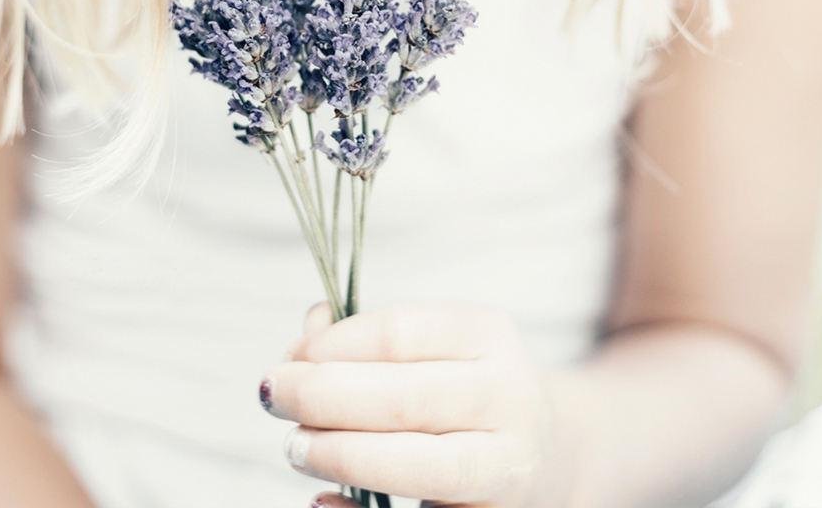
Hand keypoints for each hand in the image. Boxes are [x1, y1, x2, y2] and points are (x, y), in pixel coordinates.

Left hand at [260, 302, 546, 506]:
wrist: (549, 451)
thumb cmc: (463, 388)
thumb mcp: (432, 345)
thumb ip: (367, 337)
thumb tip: (307, 331)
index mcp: (486, 335)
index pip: (395, 335)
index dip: (330, 347)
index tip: (290, 357)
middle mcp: (507, 395)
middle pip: (402, 397)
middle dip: (321, 397)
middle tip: (272, 396)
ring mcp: (508, 465)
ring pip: (418, 465)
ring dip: (339, 454)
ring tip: (293, 446)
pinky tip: (320, 497)